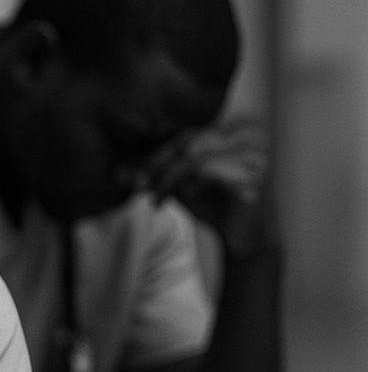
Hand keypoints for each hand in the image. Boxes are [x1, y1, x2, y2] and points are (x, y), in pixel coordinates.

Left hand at [139, 115, 277, 256]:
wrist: (245, 239)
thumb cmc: (214, 207)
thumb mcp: (179, 185)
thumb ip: (156, 173)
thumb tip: (117, 172)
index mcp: (228, 132)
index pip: (184, 135)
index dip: (155, 154)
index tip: (130, 174)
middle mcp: (245, 137)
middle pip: (187, 142)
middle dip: (156, 165)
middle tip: (137, 186)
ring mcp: (252, 154)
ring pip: (194, 156)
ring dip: (167, 177)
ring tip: (155, 196)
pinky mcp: (254, 175)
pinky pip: (208, 170)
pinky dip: (186, 183)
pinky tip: (180, 196)